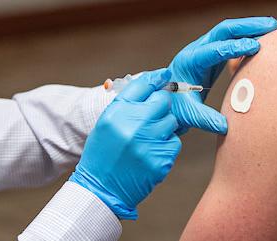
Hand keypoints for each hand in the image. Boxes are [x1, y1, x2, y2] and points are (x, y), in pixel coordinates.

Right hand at [70, 69, 180, 219]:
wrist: (101, 189)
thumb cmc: (104, 154)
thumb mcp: (107, 124)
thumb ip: (127, 105)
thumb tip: (152, 84)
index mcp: (117, 113)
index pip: (143, 85)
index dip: (156, 78)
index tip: (164, 75)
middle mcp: (134, 124)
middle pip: (163, 101)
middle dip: (162, 105)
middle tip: (154, 116)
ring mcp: (149, 142)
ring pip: (172, 121)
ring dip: (164, 127)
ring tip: (148, 139)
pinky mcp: (161, 159)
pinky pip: (175, 143)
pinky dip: (167, 146)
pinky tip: (151, 153)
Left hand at [168, 17, 276, 134]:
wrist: (164, 102)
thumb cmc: (173, 106)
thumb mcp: (188, 114)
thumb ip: (205, 119)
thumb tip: (225, 126)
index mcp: (190, 61)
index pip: (215, 49)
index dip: (236, 47)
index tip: (255, 46)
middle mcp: (197, 50)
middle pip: (224, 30)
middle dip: (248, 26)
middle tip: (270, 25)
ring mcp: (205, 50)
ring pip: (229, 33)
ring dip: (250, 28)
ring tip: (272, 27)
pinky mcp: (212, 57)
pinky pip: (231, 43)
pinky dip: (247, 39)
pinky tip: (262, 42)